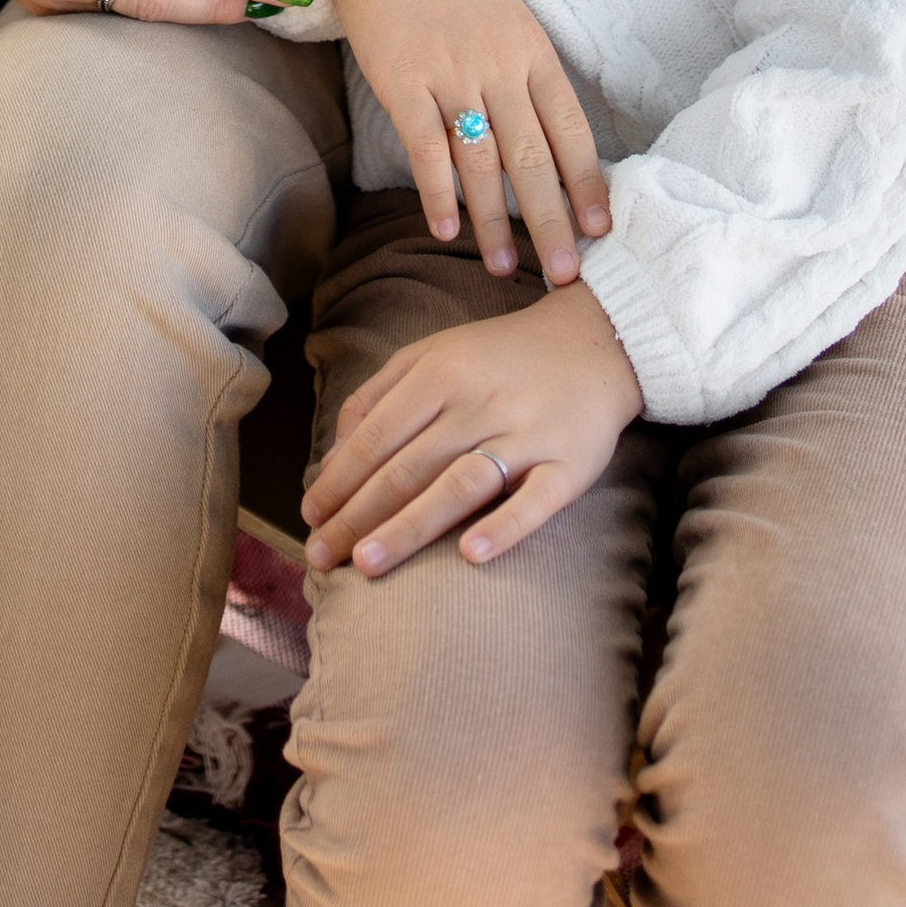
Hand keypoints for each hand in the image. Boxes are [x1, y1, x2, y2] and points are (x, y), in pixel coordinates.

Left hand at [303, 284, 642, 575]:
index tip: (309, 518)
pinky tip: (469, 556)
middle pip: (408, 466)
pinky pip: (535, 502)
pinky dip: (503, 528)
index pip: (376, 435)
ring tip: (367, 564)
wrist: (596, 342)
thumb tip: (334, 452)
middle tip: (321, 557)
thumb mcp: (435, 352)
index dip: (339, 478)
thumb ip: (381, 394)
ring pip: (459, 485)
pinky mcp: (569, 465)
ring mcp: (526, 435)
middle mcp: (479, 402)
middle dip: (358, 515)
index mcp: (441, 372)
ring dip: (410, 527)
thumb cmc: (500, 357)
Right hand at [313, 0, 609, 283]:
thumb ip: (524, 73)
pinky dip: (437, 194)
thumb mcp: (505, 16)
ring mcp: (449, 72)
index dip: (589, 182)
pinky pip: (425, 148)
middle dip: (553, 221)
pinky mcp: (401, 79)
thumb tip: (547, 142)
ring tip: (507, 269)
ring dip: (495, 222)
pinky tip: (445, 230)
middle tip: (568, 275)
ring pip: (482, 163)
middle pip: (533, 158)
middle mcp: (498, 64)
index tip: (603, 229)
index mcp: (531, 48)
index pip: (572, 128)